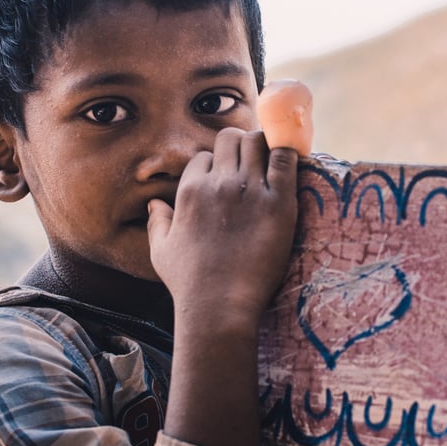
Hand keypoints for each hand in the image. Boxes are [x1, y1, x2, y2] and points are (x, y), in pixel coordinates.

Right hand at [147, 128, 298, 330]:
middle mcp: (218, 183)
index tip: (227, 182)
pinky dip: (288, 152)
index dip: (216, 166)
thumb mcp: (161, 251)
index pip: (204, 157)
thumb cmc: (189, 283)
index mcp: (190, 191)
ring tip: (272, 165)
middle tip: (253, 168)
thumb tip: (154, 204)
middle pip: (230, 139)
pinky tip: (291, 161)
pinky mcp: (278, 202)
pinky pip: (285, 158)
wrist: (219, 306)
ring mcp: (249, 190)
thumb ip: (158, 223)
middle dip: (240, 148)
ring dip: (264, 147)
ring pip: (257, 141)